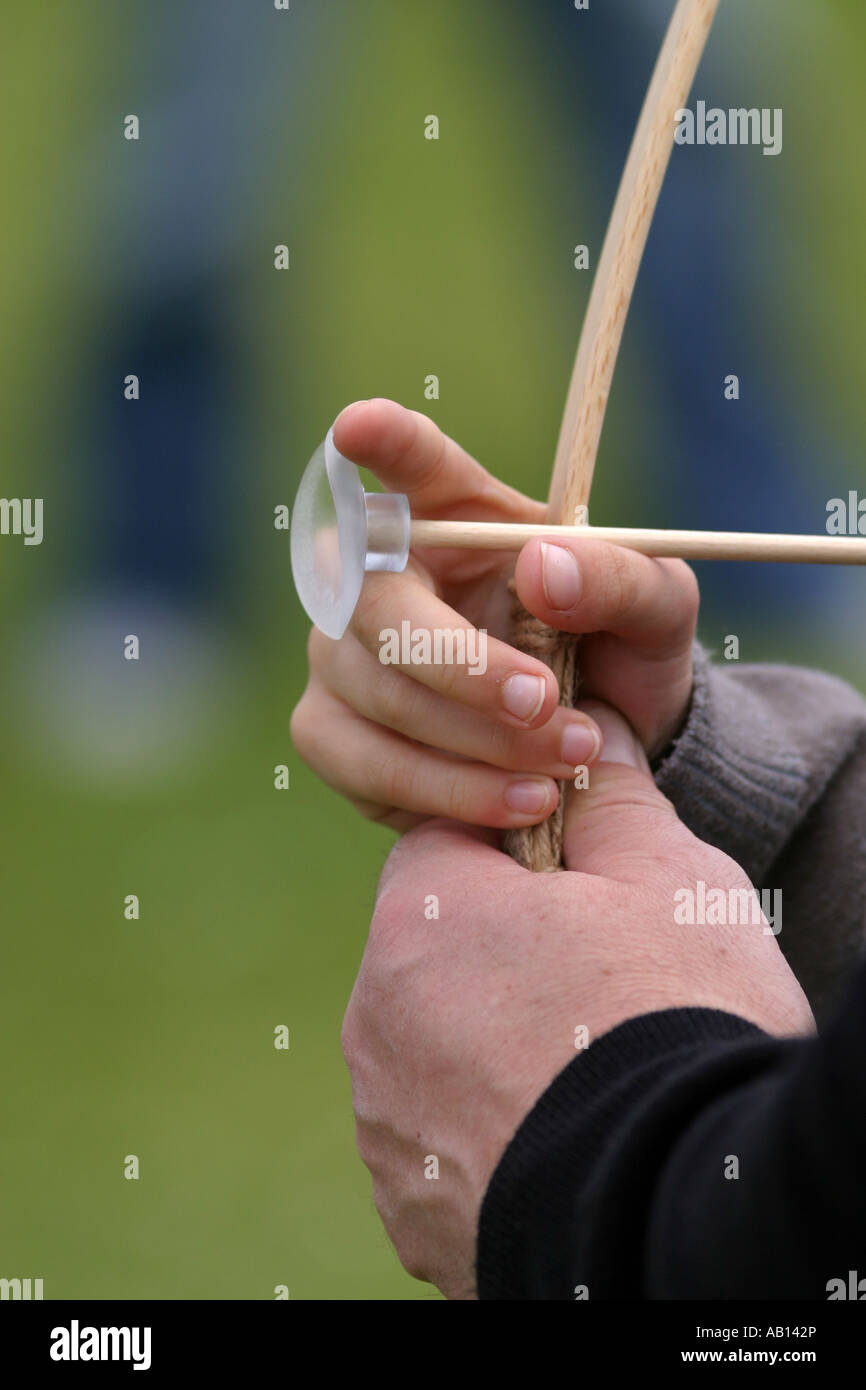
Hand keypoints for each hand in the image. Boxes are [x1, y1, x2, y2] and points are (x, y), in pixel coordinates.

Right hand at [291, 399, 697, 830]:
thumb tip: (544, 568)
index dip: (383, 444)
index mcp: (457, 514)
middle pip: (373, 601)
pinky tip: (521, 804)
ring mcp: (343, 656)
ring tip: (568, 762)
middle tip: (544, 700)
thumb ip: (618, 576)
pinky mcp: (335, 736)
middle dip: (460, 662)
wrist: (602, 751)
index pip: (412, 464)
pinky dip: (447, 792)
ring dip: (473, 739)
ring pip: (374, 692)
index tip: (358, 425)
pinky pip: (366, 765)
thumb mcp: (657, 608)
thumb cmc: (618, 650)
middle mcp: (380, 576)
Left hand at [341, 704, 813, 1298]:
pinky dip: (492, 1134)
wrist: (676, 1208)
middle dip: (507, 956)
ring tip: (590, 1073)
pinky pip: (443, 1142)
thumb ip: (612, 795)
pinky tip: (565, 1139)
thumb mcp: (667, 877)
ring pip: (438, 1047)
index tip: (589, 890)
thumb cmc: (672, 1018)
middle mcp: (373, 1014)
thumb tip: (588, 740)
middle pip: (439, 949)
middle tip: (604, 988)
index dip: (526, 857)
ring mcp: (384, 1120)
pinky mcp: (410, 1208)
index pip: (451, 842)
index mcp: (420, 912)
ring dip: (494, 1049)